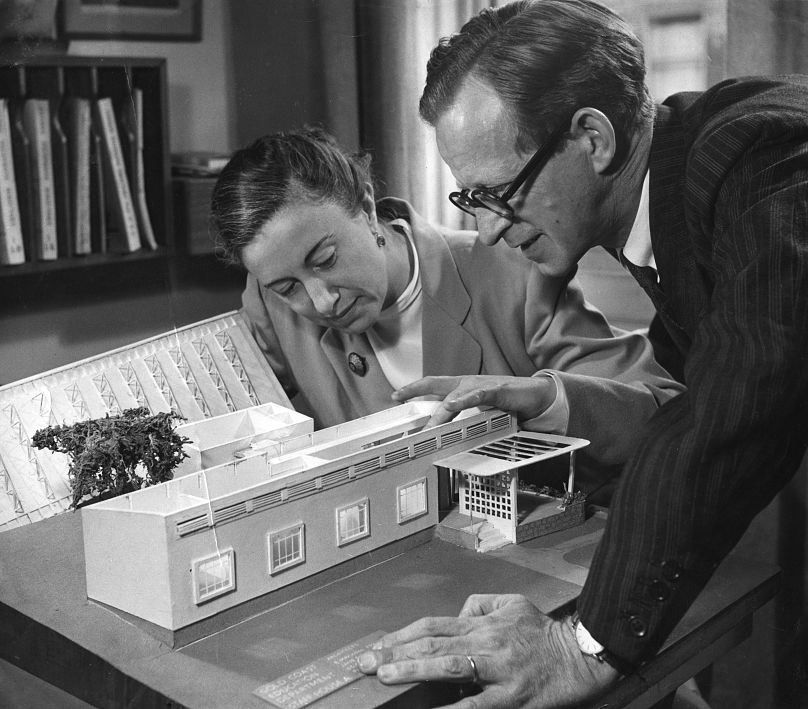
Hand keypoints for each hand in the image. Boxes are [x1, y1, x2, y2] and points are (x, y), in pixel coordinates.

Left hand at [357, 594, 618, 707]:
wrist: (580, 654)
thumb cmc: (544, 631)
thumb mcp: (511, 603)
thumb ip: (479, 604)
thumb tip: (456, 613)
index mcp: (482, 623)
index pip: (432, 626)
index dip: (402, 636)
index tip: (377, 647)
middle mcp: (484, 642)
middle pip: (432, 644)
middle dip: (396, 653)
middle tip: (366, 664)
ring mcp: (496, 669)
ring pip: (448, 666)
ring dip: (413, 670)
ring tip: (386, 676)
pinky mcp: (510, 696)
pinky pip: (475, 704)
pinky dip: (451, 708)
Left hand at [392, 375, 555, 427]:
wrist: (536, 396)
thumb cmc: (509, 403)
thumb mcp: (481, 411)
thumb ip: (465, 418)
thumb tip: (448, 434)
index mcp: (463, 387)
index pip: (434, 385)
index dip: (414, 389)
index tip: (395, 395)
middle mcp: (468, 382)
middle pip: (436, 384)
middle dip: (415, 390)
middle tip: (398, 398)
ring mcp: (482, 385)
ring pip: (455, 395)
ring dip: (441, 412)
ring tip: (430, 426)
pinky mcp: (497, 390)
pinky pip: (478, 395)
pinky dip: (464, 400)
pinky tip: (454, 405)